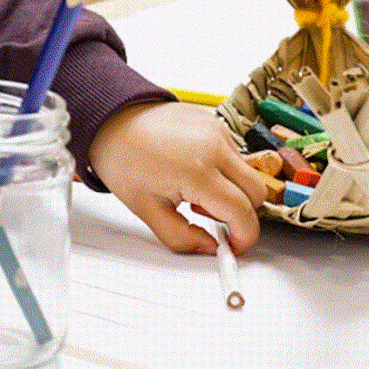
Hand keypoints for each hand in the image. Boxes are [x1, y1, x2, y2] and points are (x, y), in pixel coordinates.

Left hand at [88, 101, 264, 254]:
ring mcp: (217, 129)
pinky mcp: (215, 120)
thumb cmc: (122, 158)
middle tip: (206, 214)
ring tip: (193, 189)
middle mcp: (214, 146)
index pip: (243, 212)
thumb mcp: (146, 210)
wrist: (110, 120)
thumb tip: (210, 248)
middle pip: (258, 191)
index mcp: (197, 171)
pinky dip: (223, 168)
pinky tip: (193, 169)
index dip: (243, 237)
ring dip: (231, 189)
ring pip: (247, 172)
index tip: (232, 245)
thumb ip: (181, 238)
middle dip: (241, 213)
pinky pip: (234, 153)